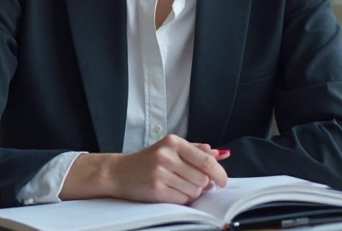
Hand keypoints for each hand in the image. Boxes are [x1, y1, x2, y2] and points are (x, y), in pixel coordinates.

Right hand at [108, 135, 229, 203]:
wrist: (119, 172)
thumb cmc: (148, 161)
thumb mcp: (170, 148)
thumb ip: (196, 150)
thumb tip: (220, 154)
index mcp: (173, 142)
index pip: (206, 160)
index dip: (219, 173)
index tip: (223, 181)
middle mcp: (167, 155)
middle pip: (202, 178)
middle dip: (204, 185)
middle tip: (196, 184)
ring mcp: (160, 173)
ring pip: (194, 190)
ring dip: (192, 192)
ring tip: (180, 186)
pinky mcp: (156, 189)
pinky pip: (182, 199)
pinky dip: (182, 199)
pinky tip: (173, 192)